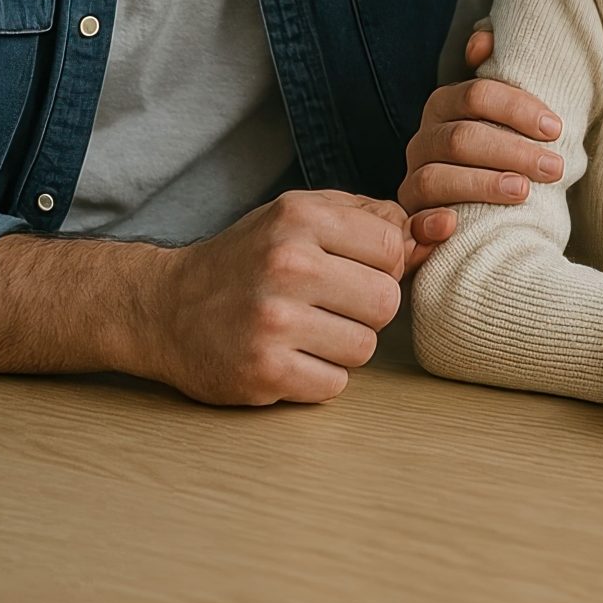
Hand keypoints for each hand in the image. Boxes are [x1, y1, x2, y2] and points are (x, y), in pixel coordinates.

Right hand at [142, 191, 440, 405]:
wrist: (161, 308)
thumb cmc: (248, 259)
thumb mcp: (300, 216)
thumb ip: (371, 218)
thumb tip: (440, 229)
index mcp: (299, 219)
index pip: (393, 245)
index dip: (381, 263)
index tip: (349, 269)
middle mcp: (285, 266)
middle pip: (386, 301)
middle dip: (367, 309)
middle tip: (330, 306)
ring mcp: (271, 322)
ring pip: (364, 347)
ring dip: (343, 346)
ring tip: (306, 331)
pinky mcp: (261, 372)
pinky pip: (334, 386)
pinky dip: (318, 378)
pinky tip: (288, 358)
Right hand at [396, 23, 565, 225]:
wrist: (485, 209)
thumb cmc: (504, 152)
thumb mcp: (506, 113)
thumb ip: (498, 73)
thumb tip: (483, 40)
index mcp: (446, 106)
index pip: (476, 95)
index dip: (518, 109)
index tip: (556, 129)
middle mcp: (423, 140)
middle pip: (462, 138)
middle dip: (513, 151)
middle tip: (555, 168)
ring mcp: (413, 180)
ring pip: (437, 178)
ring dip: (483, 184)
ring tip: (524, 192)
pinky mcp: (410, 219)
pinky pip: (411, 222)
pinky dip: (430, 224)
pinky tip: (454, 226)